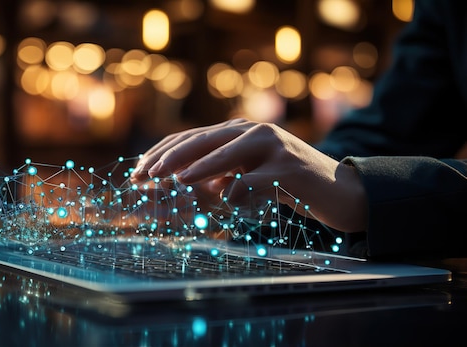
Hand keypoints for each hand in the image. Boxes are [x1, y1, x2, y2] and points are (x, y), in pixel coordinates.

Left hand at [130, 119, 367, 231]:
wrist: (337, 190)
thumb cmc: (285, 182)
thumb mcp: (247, 173)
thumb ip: (219, 172)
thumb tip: (183, 182)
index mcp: (238, 131)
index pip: (191, 138)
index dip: (162, 153)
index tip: (138, 171)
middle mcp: (253, 132)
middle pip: (202, 140)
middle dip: (170, 158)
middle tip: (145, 174)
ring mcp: (273, 147)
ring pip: (226, 153)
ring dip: (198, 167)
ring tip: (175, 180)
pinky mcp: (289, 168)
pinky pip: (254, 181)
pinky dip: (237, 191)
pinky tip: (227, 201)